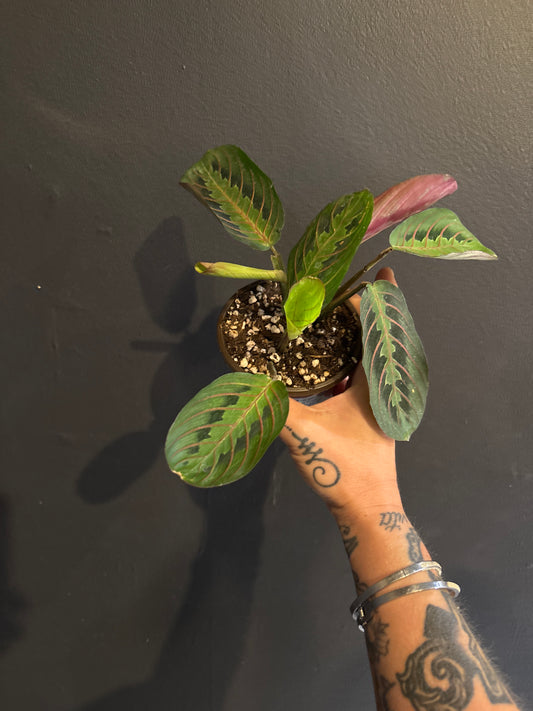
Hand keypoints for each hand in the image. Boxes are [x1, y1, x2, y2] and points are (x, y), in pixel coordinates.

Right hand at [279, 267, 399, 515]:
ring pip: (372, 357)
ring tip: (340, 312)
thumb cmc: (344, 468)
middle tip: (352, 284)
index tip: (369, 273)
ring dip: (360, 334)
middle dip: (369, 310)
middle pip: (380, 337)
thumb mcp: (304, 433)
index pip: (377, 328)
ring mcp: (379, 401)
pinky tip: (333, 356)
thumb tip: (244, 379)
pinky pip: (364, 375)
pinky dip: (352, 359)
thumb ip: (273, 404)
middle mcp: (384, 387)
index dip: (372, 300)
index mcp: (377, 383)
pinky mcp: (370, 414)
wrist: (368, 509)